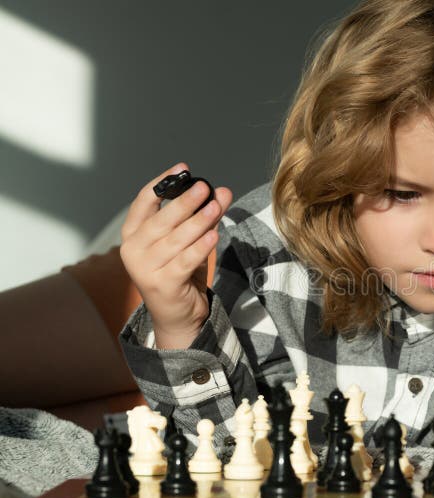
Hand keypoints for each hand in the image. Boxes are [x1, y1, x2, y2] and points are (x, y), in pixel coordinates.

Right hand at [120, 163, 232, 348]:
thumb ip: (203, 216)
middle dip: (185, 202)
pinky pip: (185, 261)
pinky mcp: (162, 285)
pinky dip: (200, 247)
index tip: (183, 169)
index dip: (163, 183)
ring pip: (176, 240)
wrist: (177, 315)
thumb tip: (222, 191)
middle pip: (161, 220)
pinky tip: (214, 234)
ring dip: (198, 221)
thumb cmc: (179, 272)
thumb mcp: (189, 241)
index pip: (144, 201)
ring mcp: (145, 269)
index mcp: (133, 234)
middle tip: (205, 187)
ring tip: (216, 206)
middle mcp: (133, 250)